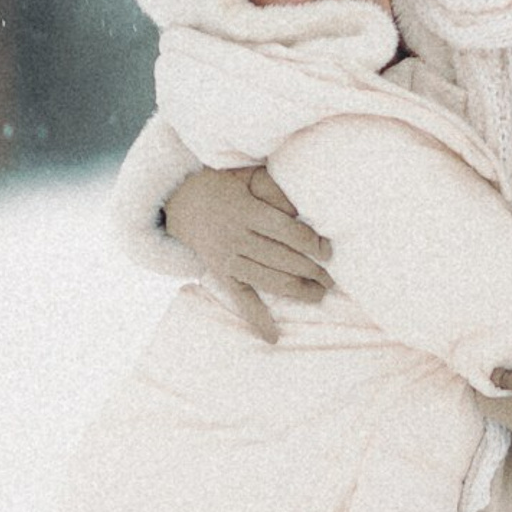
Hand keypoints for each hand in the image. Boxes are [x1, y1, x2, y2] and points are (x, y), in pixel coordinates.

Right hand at [163, 166, 331, 343]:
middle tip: (332, 278)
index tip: (329, 252)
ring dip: (299, 291)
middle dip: (313, 271)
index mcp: (246, 211)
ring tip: (320, 294)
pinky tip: (273, 337)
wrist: (178, 201)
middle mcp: (237, 238)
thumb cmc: (221, 184)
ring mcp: (228, 259)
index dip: (312, 244)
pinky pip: (241, 300)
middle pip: (283, 259)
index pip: (287, 232)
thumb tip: (300, 211)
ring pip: (269, 280)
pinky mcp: (221, 275)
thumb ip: (273, 189)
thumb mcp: (246, 175)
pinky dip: (257, 319)